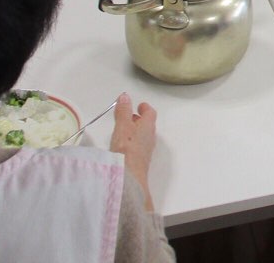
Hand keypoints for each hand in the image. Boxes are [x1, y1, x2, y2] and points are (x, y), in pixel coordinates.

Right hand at [110, 92, 156, 210]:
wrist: (129, 176)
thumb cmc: (126, 148)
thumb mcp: (123, 126)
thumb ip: (123, 111)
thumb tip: (125, 96)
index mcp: (148, 126)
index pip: (150, 113)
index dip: (145, 108)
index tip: (140, 105)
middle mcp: (150, 137)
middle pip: (147, 125)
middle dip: (139, 119)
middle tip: (129, 116)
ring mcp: (146, 150)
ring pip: (143, 136)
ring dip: (135, 131)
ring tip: (124, 130)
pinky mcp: (140, 161)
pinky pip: (139, 146)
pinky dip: (133, 141)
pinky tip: (124, 146)